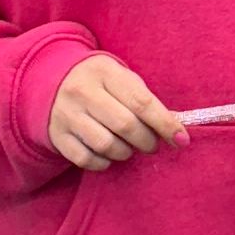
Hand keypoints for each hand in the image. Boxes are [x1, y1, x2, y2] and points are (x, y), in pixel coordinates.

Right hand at [48, 54, 186, 169]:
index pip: (141, 102)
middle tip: (151, 144)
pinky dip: (104, 163)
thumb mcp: (122, 80)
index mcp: (104, 72)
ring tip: (128, 147)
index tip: (182, 140)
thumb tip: (175, 131)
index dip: (165, 124)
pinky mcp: (57, 135)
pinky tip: (108, 154)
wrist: (52, 81)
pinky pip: (86, 159)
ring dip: (126, 153)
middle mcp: (82, 91)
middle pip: (125, 125)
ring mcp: (66, 114)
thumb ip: (146, 101)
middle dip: (147, 141)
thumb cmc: (101, 83)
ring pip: (106, 145)